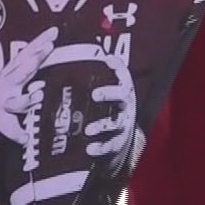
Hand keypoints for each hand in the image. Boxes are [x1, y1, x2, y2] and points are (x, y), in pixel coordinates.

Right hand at [0, 28, 55, 156]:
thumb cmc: (0, 100)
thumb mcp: (13, 80)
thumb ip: (30, 68)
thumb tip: (49, 50)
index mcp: (10, 74)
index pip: (25, 55)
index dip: (39, 43)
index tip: (53, 33)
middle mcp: (5, 86)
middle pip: (20, 72)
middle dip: (33, 61)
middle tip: (46, 51)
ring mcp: (1, 105)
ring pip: (15, 102)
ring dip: (27, 99)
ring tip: (37, 97)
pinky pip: (11, 130)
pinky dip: (18, 134)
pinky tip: (26, 137)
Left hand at [83, 51, 137, 168]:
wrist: (122, 139)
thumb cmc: (110, 109)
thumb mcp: (108, 92)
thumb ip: (96, 77)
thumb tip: (79, 55)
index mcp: (122, 91)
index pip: (123, 75)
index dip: (118, 67)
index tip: (107, 60)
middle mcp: (125, 106)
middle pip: (122, 96)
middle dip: (109, 94)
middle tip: (95, 94)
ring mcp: (123, 124)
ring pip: (115, 124)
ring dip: (102, 126)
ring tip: (88, 130)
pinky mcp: (118, 142)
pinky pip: (110, 145)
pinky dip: (100, 147)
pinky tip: (89, 149)